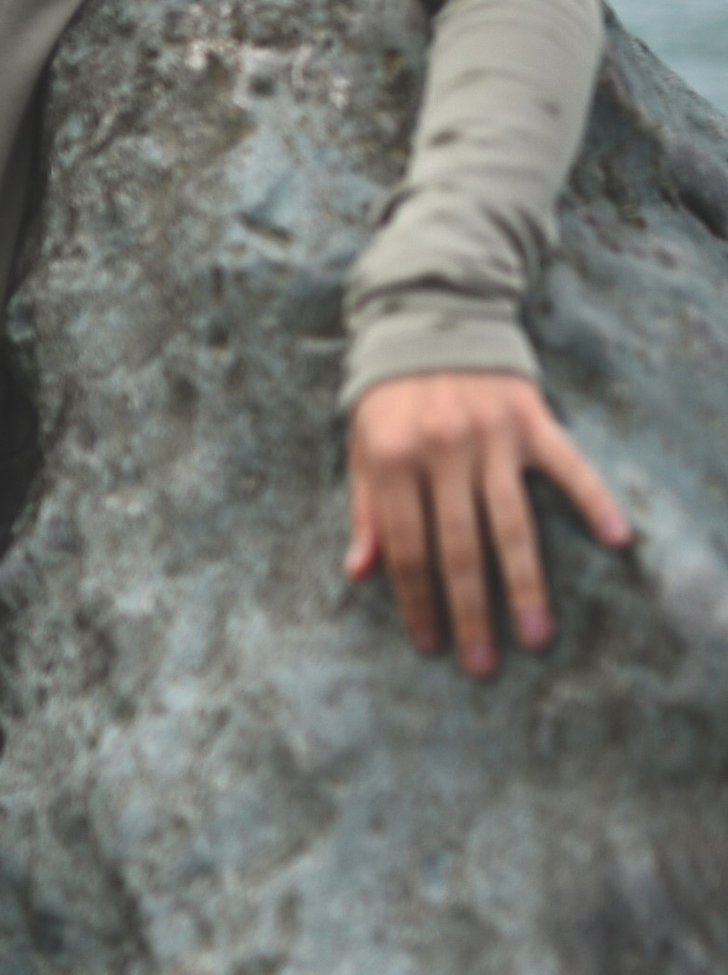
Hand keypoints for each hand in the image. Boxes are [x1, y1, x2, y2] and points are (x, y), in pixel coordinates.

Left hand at [345, 370, 630, 675]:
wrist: (430, 312)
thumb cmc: (389, 392)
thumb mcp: (361, 445)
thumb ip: (366, 509)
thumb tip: (359, 574)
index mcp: (393, 459)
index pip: (406, 548)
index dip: (416, 600)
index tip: (430, 643)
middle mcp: (443, 450)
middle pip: (460, 548)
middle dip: (471, 611)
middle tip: (483, 663)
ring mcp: (491, 435)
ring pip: (511, 523)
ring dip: (526, 583)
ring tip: (537, 634)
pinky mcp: (531, 418)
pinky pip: (569, 465)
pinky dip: (594, 500)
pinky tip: (616, 538)